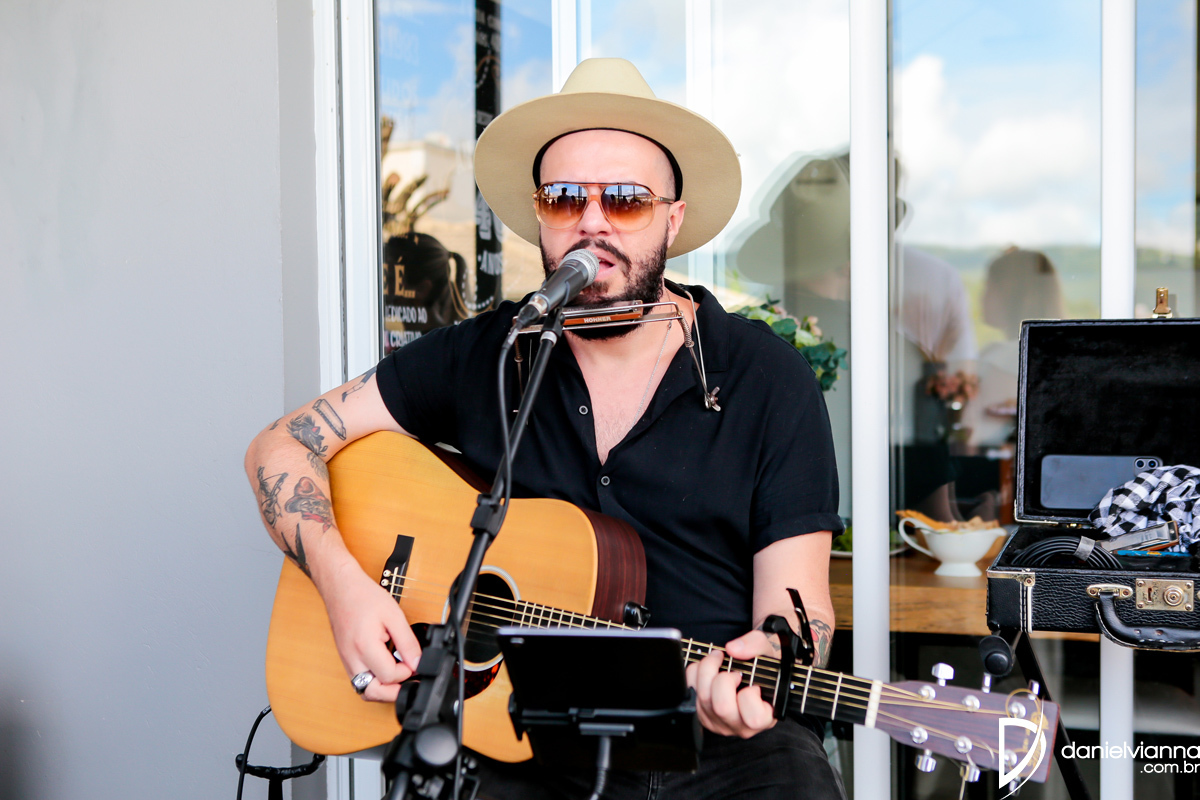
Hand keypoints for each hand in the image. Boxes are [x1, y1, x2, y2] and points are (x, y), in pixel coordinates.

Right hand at [318, 558, 421, 701]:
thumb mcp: (394, 615)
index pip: (389, 677)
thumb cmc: (364, 597)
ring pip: (364, 690)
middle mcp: (352, 659)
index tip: (413, 660)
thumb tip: (418, 662)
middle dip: (393, 691)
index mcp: (364, 647)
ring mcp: (346, 661)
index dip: (406, 672)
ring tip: (398, 673)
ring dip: (383, 688)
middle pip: (372, 693)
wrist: (341, 587)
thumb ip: (407, 642)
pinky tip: (385, 667)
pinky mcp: (346, 660)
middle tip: (408, 678)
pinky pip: (359, 680)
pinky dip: (373, 681)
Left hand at [686, 629, 778, 737]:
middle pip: (722, 708)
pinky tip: (707, 669)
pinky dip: (695, 673)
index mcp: (763, 718)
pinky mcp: (702, 715)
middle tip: (732, 671)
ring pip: (703, 699)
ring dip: (707, 671)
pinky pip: (691, 693)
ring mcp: (718, 723)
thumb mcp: (767, 650)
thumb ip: (755, 645)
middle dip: (723, 680)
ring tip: (718, 660)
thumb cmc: (762, 666)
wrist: (751, 672)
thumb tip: (732, 650)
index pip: (754, 718)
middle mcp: (740, 726)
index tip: (754, 686)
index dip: (750, 696)